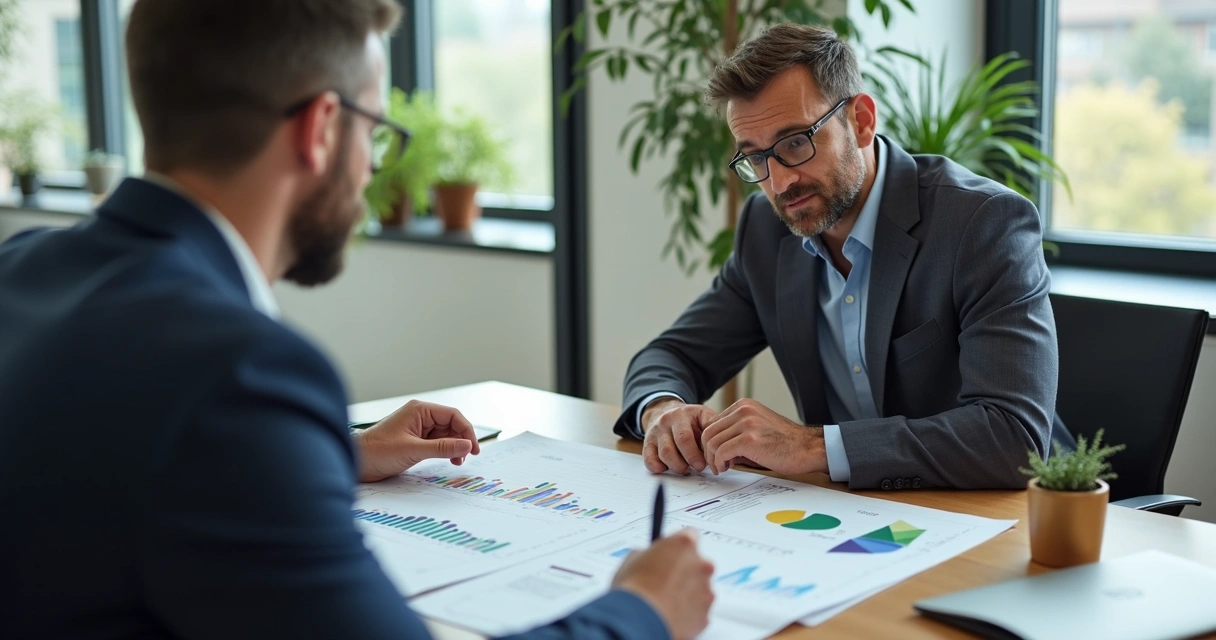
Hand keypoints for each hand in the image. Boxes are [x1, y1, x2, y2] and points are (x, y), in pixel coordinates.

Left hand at [353, 400, 480, 481]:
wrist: (356, 462)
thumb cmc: (377, 451)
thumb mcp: (413, 450)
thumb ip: (442, 447)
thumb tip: (467, 445)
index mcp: (419, 410)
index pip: (452, 415)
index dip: (467, 430)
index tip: (474, 447)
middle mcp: (420, 416)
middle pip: (451, 424)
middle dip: (461, 440)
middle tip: (466, 457)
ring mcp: (417, 428)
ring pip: (445, 434)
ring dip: (453, 447)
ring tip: (456, 461)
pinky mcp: (414, 440)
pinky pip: (436, 443)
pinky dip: (444, 451)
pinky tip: (447, 459)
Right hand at [611, 530, 713, 639]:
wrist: (639, 621)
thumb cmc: (634, 588)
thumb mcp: (632, 559)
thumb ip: (648, 553)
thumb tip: (647, 557)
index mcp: (684, 544)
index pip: (689, 536)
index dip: (677, 546)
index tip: (669, 553)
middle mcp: (701, 565)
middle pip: (698, 563)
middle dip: (684, 570)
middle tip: (664, 579)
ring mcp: (706, 591)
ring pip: (700, 588)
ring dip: (687, 591)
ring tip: (664, 600)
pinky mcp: (705, 615)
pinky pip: (698, 610)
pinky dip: (688, 612)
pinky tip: (670, 614)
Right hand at [641, 398, 716, 474]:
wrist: (665, 409)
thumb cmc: (689, 418)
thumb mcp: (703, 415)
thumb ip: (712, 427)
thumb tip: (719, 446)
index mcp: (681, 416)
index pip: (684, 438)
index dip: (694, 455)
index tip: (704, 464)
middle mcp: (665, 423)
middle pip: (671, 449)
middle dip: (686, 463)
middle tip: (697, 468)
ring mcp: (655, 433)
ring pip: (662, 455)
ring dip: (676, 467)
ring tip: (686, 469)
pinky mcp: (647, 443)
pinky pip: (648, 459)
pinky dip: (658, 467)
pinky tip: (668, 468)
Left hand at [700, 398, 826, 475]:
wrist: (808, 449)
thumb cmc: (785, 443)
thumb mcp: (757, 428)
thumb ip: (736, 432)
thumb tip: (715, 447)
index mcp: (745, 405)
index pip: (713, 422)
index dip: (710, 441)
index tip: (716, 454)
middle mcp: (744, 410)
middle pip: (708, 431)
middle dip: (708, 451)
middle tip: (716, 464)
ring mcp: (746, 423)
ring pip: (712, 442)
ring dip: (713, 459)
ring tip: (721, 467)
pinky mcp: (749, 440)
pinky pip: (721, 452)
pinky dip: (719, 462)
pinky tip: (726, 467)